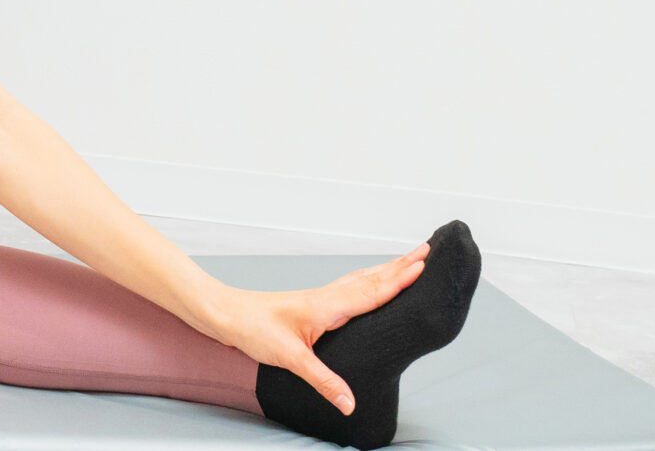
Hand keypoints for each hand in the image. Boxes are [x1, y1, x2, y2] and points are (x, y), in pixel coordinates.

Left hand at [198, 243, 427, 416]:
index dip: (399, 280)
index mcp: (327, 306)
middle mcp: (327, 297)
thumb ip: (322, 381)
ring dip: (387, 270)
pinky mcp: (314, 304)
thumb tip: (351, 404)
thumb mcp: (289, 359)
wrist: (226, 314)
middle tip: (429, 251)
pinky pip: (350, 287)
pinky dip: (368, 280)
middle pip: (371, 279)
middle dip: (401, 265)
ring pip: (361, 280)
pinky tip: (370, 282)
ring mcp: (320, 298)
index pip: (371, 291)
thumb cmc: (253, 330)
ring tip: (409, 260)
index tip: (423, 265)